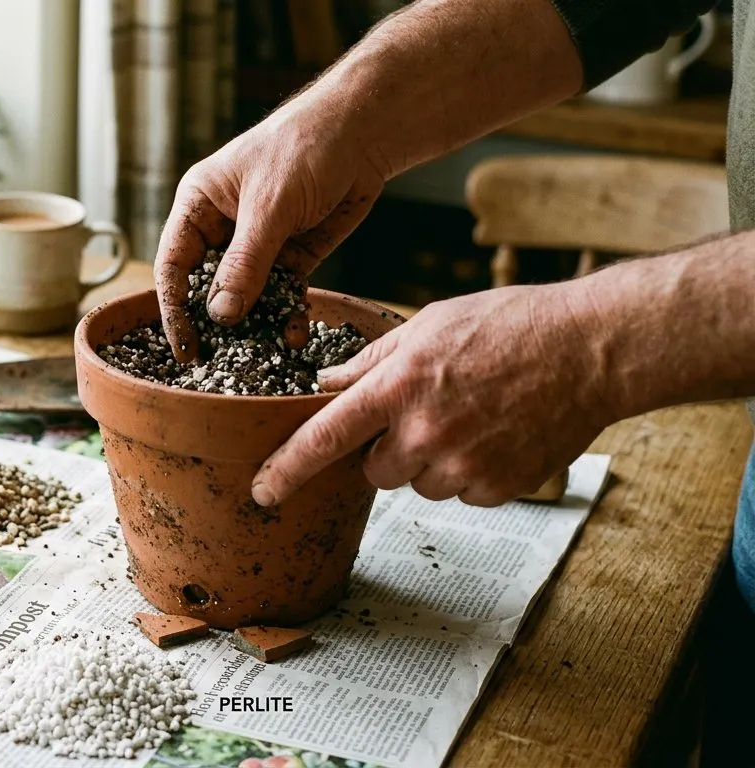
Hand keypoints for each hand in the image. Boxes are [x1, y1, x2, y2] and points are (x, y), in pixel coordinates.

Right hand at [154, 100, 387, 362]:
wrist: (364, 133)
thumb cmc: (304, 149)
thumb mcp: (269, 207)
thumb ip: (245, 263)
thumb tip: (221, 315)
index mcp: (199, 206)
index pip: (173, 265)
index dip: (175, 308)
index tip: (185, 345)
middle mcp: (222, 228)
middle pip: (208, 286)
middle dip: (217, 323)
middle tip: (223, 360)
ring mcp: (258, 244)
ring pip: (246, 296)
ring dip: (256, 324)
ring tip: (266, 353)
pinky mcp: (291, 255)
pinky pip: (281, 294)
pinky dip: (286, 315)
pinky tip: (293, 335)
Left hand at [251, 284, 612, 506]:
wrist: (591, 349)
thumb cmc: (511, 325)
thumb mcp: (428, 325)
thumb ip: (372, 362)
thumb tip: (327, 385)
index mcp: (399, 386)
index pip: (325, 437)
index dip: (287, 468)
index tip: (262, 491)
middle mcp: (425, 432)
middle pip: (374, 470)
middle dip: (388, 449)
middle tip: (427, 411)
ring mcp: (463, 465)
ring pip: (419, 483)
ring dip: (432, 461)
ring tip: (472, 416)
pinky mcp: (497, 487)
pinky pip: (462, 493)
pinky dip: (471, 471)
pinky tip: (497, 434)